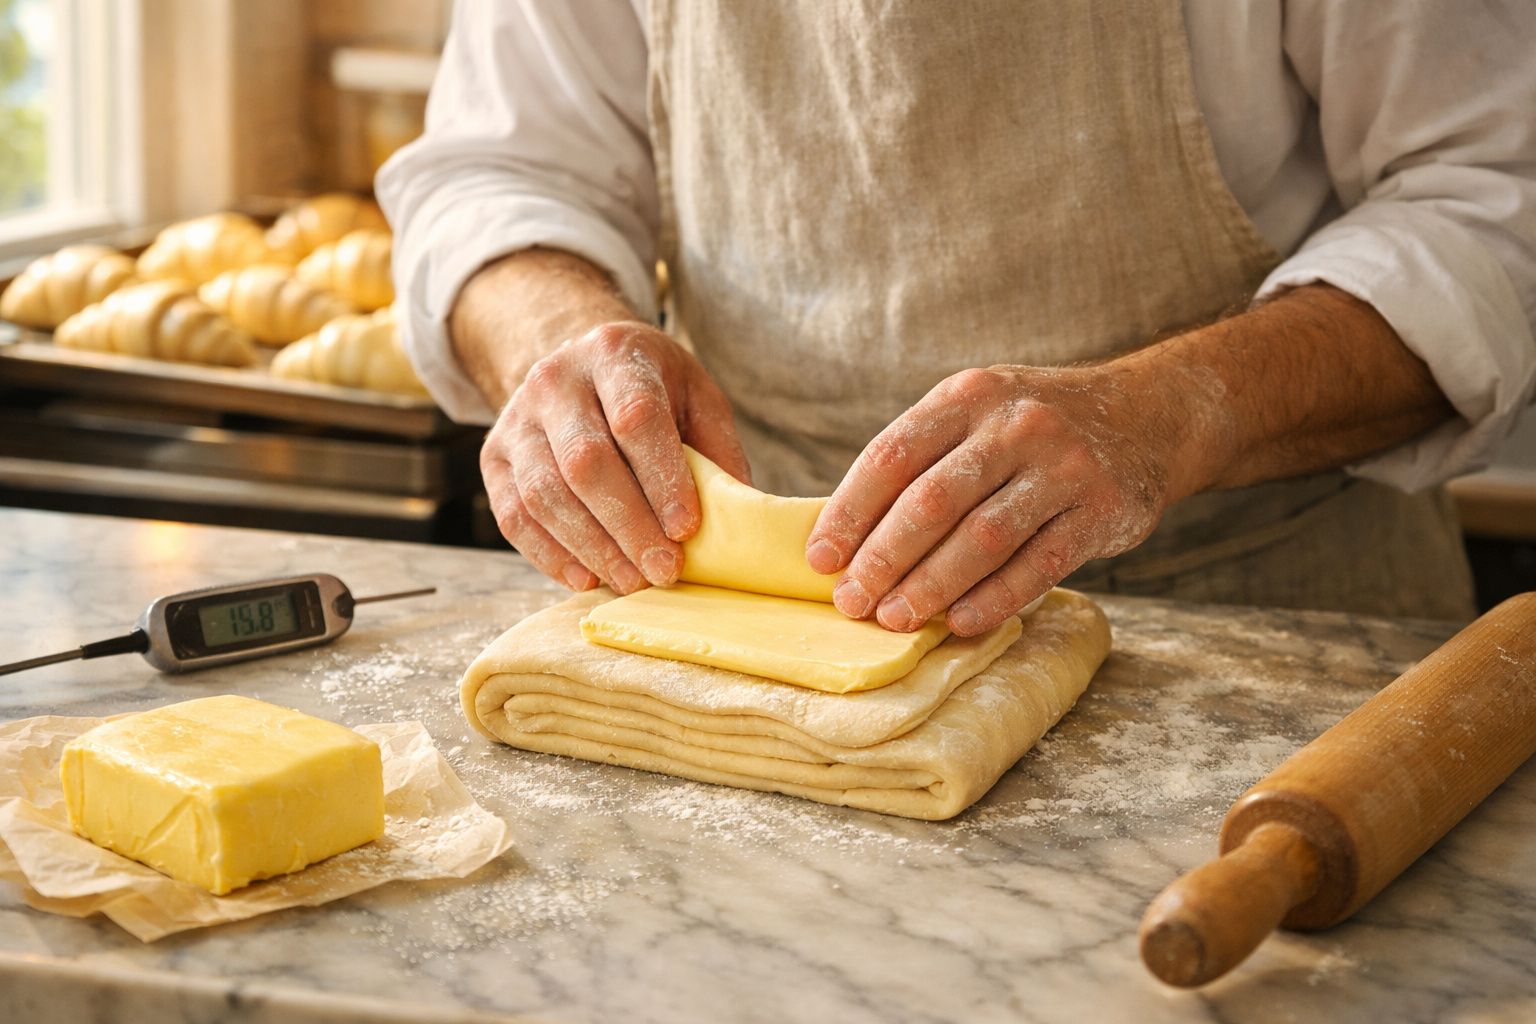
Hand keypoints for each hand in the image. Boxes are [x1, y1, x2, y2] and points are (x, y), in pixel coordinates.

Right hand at [482, 320, 750, 592]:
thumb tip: (739, 522)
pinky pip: (513, 515)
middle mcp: (555, 380)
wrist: (578, 364)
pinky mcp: (492, 456)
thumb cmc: (652, 389)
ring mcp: (516, 419)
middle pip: (585, 462)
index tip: (686, 529)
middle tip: (664, 571)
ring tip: (632, 581)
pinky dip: (550, 555)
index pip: (636, 417)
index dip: (661, 477)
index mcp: (615, 353)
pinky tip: (587, 577)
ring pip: (545, 493)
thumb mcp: (695, 398)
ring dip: (592, 547)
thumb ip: (717, 451)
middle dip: (628, 525)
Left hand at [805, 362, 1204, 635]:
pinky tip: (960, 622)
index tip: (820, 559)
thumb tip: (849, 538)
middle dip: (883, 558)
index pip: (892, 456)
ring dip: (931, 585)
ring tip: (894, 619)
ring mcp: (1063, 466)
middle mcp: (1015, 424)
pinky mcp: (1103, 508)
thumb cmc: (1034, 428)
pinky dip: (995, 599)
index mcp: (968, 396)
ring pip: (983, 537)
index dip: (849, 512)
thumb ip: (925, 460)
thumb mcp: (979, 412)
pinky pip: (1039, 564)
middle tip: (851, 602)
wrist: (1149, 414)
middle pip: (932, 500)